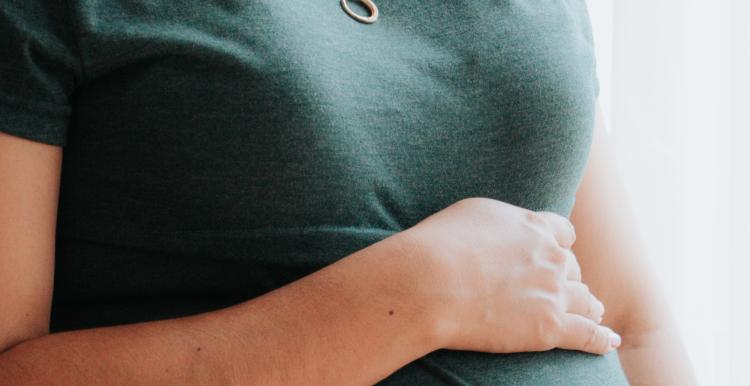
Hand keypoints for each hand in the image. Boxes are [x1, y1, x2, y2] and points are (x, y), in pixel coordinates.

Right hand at [401, 197, 620, 354]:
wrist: (428, 281)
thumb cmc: (437, 245)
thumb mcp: (471, 214)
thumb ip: (499, 222)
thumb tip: (503, 230)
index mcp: (533, 226)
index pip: (563, 234)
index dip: (559, 246)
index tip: (553, 254)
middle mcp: (551, 256)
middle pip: (573, 268)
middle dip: (566, 278)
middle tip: (555, 290)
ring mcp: (554, 292)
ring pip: (585, 300)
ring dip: (586, 307)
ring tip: (589, 315)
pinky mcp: (550, 327)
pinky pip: (588, 335)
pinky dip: (600, 340)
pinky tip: (608, 343)